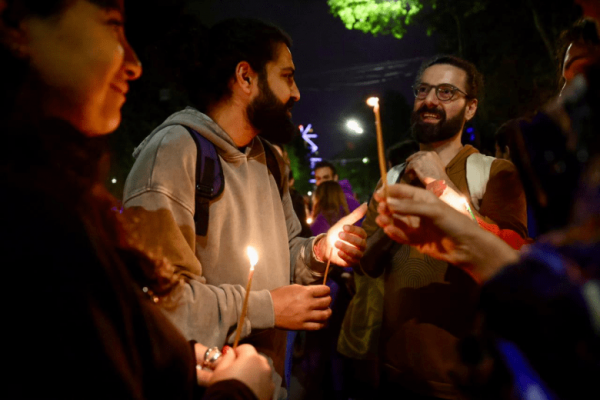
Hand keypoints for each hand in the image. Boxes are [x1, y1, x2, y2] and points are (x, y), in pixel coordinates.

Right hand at [196, 343, 273, 399]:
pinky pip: (264, 383)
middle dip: (247, 362)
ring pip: (261, 371)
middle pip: (256, 358)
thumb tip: (230, 352)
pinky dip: (258, 384)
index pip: (245, 347)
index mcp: (251, 357)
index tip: (230, 361)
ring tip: (243, 383)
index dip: (237, 353)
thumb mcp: (219, 371)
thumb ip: (227, 357)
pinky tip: (249, 390)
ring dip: (254, 373)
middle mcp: (264, 366)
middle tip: (236, 373)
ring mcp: (269, 379)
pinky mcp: (271, 392)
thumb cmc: (225, 388)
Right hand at [271, 284, 331, 329]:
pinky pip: (317, 326)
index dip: (326, 290)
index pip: (324, 290)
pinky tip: (321, 322)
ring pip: (325, 315)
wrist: (267, 309)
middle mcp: (308, 304)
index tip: (325, 291)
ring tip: (326, 311)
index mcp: (306, 292)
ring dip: (328, 312)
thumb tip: (315, 292)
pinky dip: (322, 324)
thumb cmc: (278, 296)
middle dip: (328, 300)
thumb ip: (306, 290)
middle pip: (327, 302)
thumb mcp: (293, 288)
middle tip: (326, 300)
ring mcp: (306, 316)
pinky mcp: (302, 326)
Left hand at [318, 203, 367, 266]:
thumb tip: (365, 204)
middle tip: (339, 235)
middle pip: (361, 243)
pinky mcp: (352, 262)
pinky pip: (352, 261)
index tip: (344, 227)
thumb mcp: (344, 222)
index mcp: (361, 235)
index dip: (353, 230)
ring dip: (346, 248)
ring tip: (336, 243)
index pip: (362, 233)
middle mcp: (361, 245)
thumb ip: (355, 215)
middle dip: (350, 239)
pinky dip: (345, 257)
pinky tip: (338, 252)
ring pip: (357, 253)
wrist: (326, 245)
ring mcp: (357, 255)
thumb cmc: (336, 233)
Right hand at [374, 183, 517, 281]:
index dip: (389, 191)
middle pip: (396, 207)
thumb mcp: (432, 211)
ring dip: (388, 220)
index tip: (377, 195)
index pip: (402, 191)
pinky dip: (395, 233)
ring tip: (382, 221)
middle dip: (387, 207)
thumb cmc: (452, 222)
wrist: (466, 247)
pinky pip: (402, 235)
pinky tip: (389, 231)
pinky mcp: (416, 240)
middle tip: (381, 210)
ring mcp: (416, 226)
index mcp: (423, 198)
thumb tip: (388, 203)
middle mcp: (417, 211)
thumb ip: (409, 207)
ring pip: (397, 222)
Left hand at [405, 151, 449, 184]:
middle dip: (411, 160)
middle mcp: (427, 154)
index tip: (411, 158)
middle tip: (407, 163)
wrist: (439, 182)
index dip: (415, 156)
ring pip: (412, 161)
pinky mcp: (416, 164)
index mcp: (432, 153)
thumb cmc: (440, 177)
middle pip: (415, 156)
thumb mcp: (438, 165)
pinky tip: (407, 172)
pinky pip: (409, 166)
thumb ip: (432, 162)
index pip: (421, 153)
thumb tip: (424, 164)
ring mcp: (421, 159)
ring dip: (409, 166)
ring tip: (408, 171)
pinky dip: (407, 169)